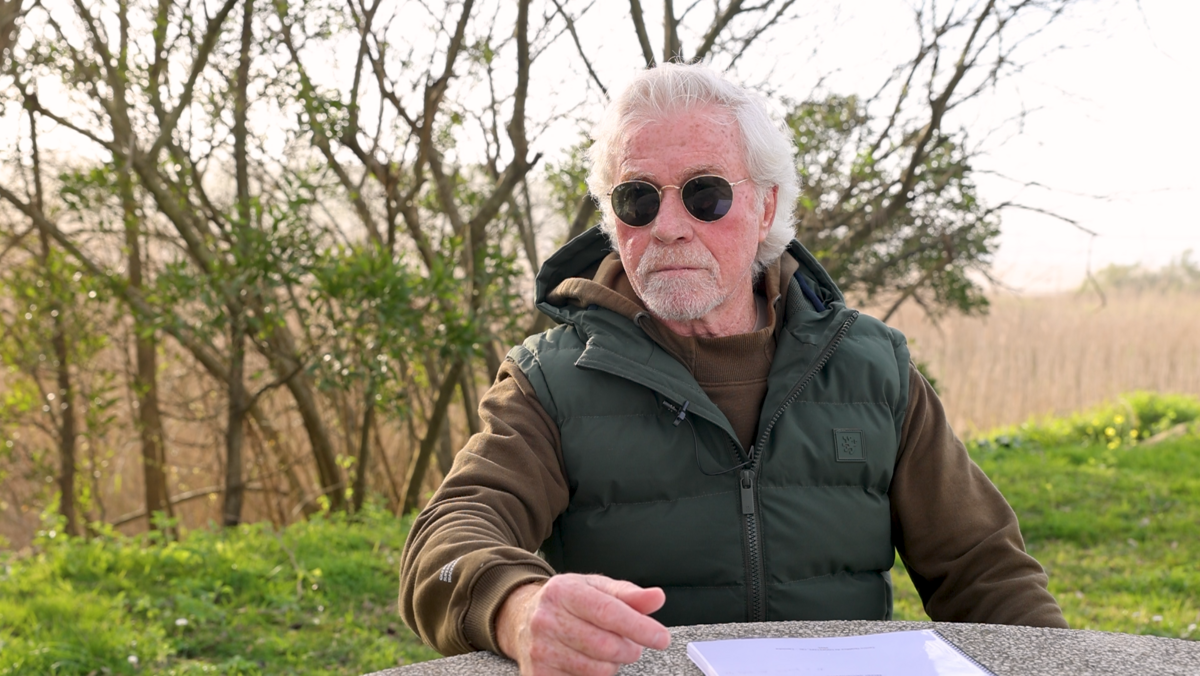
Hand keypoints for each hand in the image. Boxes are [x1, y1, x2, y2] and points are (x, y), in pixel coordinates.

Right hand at [495, 573, 670, 675]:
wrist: (522, 618)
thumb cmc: (567, 602)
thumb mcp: (595, 588)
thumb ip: (629, 595)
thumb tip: (657, 597)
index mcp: (563, 591)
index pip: (608, 612)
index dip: (639, 627)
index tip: (661, 638)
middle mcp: (547, 619)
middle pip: (605, 645)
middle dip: (628, 648)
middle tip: (629, 644)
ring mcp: (540, 650)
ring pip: (597, 670)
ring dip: (612, 664)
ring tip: (604, 650)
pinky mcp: (539, 675)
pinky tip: (587, 661)